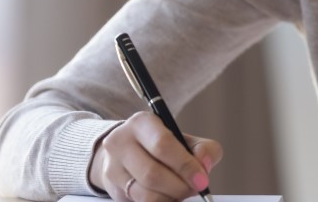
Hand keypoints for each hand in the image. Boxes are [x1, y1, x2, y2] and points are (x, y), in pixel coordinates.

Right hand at [89, 111, 223, 201]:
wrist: (127, 152)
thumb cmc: (161, 145)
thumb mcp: (184, 139)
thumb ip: (203, 149)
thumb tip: (205, 165)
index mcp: (141, 123)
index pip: (163, 145)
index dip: (185, 165)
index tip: (202, 179)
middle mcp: (121, 142)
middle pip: (153, 173)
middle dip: (180, 186)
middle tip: (194, 189)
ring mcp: (113, 167)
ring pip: (145, 194)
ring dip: (170, 197)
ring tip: (181, 192)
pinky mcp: (113, 189)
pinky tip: (168, 196)